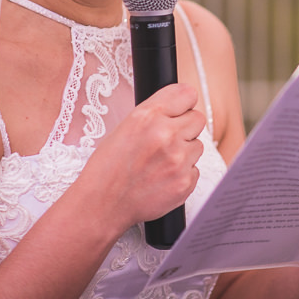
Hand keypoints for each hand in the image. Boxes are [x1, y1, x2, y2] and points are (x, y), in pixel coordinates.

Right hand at [76, 83, 205, 233]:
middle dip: (186, 127)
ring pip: (198, 145)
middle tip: (169, 139)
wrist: (101, 204)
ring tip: (160, 162)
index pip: (187, 93)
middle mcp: (166, 134)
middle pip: (198, 119)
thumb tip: (180, 106)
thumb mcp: (125, 127)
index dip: (183, 103)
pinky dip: (182, 173)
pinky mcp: (185, 182)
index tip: (180, 110)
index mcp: (148, 115)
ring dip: (184, 151)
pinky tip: (162, 177)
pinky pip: (195, 169)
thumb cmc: (108, 167)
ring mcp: (178, 160)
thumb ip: (155, 113)